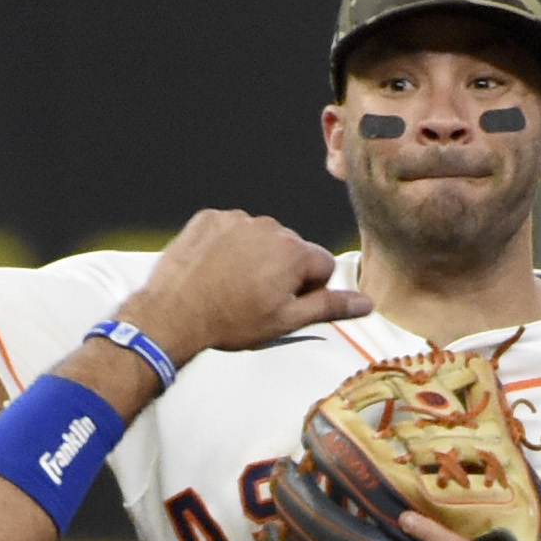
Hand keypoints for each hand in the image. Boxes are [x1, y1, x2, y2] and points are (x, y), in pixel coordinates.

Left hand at [117, 209, 373, 364]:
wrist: (174, 313)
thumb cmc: (229, 322)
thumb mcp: (286, 321)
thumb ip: (329, 307)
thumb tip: (366, 303)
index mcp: (294, 252)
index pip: (323, 265)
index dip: (309, 289)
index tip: (285, 304)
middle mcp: (270, 227)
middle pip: (291, 249)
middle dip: (282, 271)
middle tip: (256, 299)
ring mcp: (237, 219)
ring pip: (261, 238)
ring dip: (254, 257)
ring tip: (232, 286)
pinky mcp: (210, 218)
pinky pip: (230, 228)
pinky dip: (227, 246)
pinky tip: (214, 270)